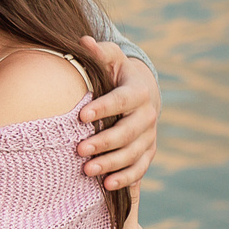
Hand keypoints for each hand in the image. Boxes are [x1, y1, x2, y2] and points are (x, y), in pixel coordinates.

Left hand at [76, 37, 159, 190]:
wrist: (141, 92)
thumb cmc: (117, 73)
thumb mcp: (110, 58)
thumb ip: (98, 52)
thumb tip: (84, 42)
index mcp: (138, 91)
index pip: (122, 100)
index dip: (103, 108)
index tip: (81, 115)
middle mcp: (147, 115)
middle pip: (128, 132)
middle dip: (105, 142)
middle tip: (79, 149)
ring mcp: (149, 136)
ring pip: (134, 154)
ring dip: (112, 164)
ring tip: (88, 171)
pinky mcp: (148, 152)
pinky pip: (140, 169)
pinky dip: (126, 179)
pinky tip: (107, 186)